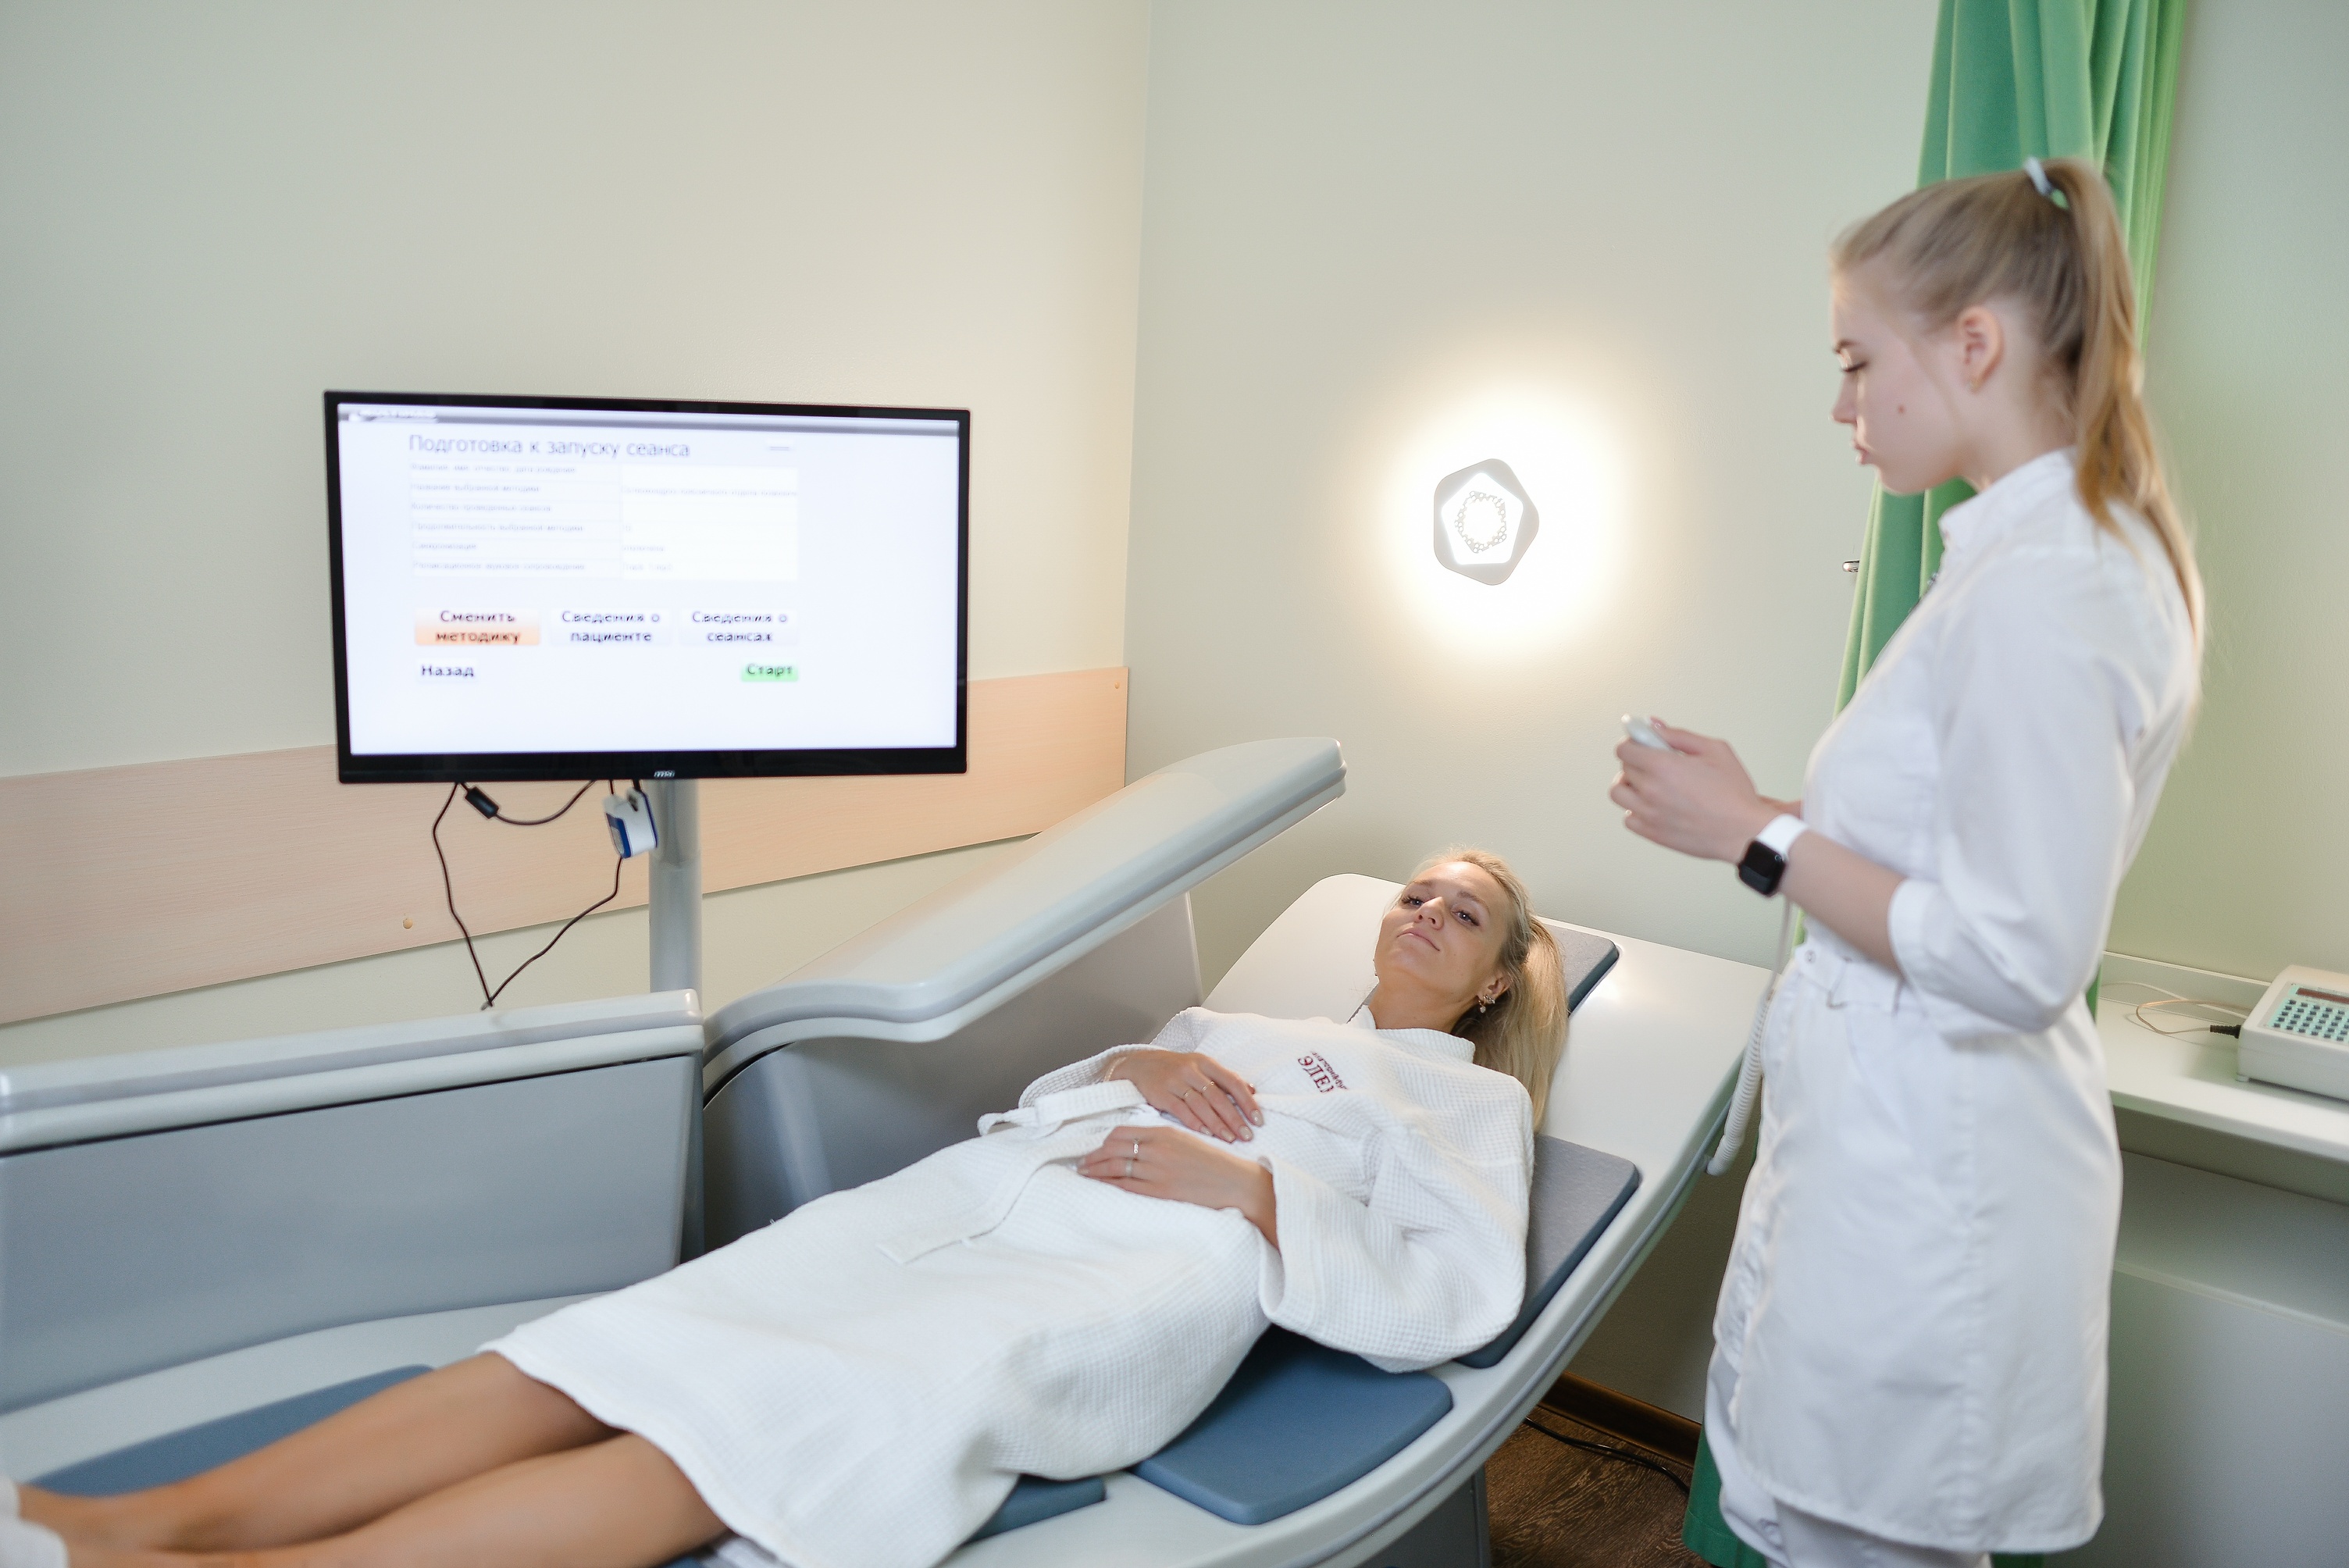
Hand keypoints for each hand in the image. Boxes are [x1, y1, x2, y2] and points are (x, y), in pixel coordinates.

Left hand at [1079, 1125, 1278, 1247]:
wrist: (1237, 1183)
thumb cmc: (1217, 1164)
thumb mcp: (1190, 1141)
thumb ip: (1165, 1140)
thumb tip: (1142, 1144)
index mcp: (1165, 1133)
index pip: (1123, 1132)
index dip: (1105, 1140)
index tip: (1097, 1147)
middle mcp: (1158, 1149)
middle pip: (1114, 1148)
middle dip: (1093, 1155)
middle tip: (1081, 1162)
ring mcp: (1158, 1170)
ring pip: (1115, 1167)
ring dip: (1095, 1170)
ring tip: (1084, 1174)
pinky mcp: (1161, 1190)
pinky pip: (1126, 1186)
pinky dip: (1108, 1184)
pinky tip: (1099, 1186)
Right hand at [1104, 1049, 1261, 1141]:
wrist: (1140, 1064)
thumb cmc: (1176, 1069)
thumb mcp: (1201, 1066)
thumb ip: (1224, 1078)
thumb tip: (1252, 1090)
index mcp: (1205, 1062)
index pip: (1232, 1082)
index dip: (1247, 1102)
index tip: (1258, 1120)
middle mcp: (1191, 1069)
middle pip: (1218, 1096)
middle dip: (1235, 1118)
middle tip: (1247, 1136)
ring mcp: (1175, 1081)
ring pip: (1201, 1105)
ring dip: (1218, 1124)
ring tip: (1230, 1139)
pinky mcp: (1160, 1093)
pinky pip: (1181, 1110)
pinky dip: (1195, 1123)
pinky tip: (1206, 1134)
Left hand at [1609, 719, 1783, 862]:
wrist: (1744, 831)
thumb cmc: (1733, 791)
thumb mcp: (1714, 750)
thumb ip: (1678, 735)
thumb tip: (1652, 724)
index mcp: (1663, 766)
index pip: (1624, 749)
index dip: (1633, 743)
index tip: (1643, 744)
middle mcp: (1650, 790)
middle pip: (1624, 769)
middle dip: (1638, 762)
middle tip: (1659, 765)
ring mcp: (1648, 814)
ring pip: (1619, 793)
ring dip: (1631, 785)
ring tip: (1652, 785)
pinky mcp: (1652, 833)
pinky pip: (1629, 818)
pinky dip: (1637, 810)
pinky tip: (1656, 806)